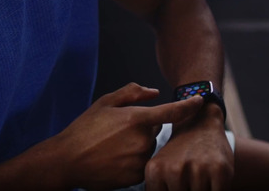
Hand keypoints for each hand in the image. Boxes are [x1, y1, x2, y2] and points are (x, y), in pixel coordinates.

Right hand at [53, 83, 203, 190]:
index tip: (200, 100)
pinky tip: (114, 158)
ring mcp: (140, 160)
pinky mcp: (136, 177)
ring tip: (113, 146)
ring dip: (138, 145)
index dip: (189, 105)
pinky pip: (143, 164)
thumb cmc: (84, 129)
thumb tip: (155, 92)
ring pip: (149, 148)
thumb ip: (132, 93)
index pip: (172, 111)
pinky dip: (133, 160)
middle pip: (155, 131)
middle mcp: (142, 141)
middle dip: (143, 128)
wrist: (67, 161)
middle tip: (118, 131)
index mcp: (136, 119)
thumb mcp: (104, 103)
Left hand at [144, 104, 233, 190]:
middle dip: (188, 190)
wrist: (200, 123)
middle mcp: (175, 170)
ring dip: (201, 190)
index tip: (178, 186)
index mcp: (155, 171)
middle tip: (190, 181)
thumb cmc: (179, 153)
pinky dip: (215, 190)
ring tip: (200, 179)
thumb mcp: (160, 168)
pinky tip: (212, 181)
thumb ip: (160, 189)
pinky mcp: (220, 170)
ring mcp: (198, 169)